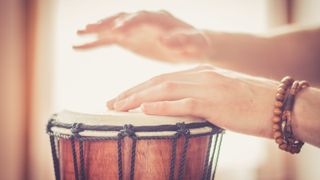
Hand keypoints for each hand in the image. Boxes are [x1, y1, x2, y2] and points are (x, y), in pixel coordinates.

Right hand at [74, 10, 210, 62]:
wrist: (192, 45)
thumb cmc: (196, 43)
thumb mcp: (195, 42)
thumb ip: (182, 40)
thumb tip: (166, 39)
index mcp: (159, 19)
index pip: (141, 18)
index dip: (130, 24)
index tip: (118, 32)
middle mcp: (142, 21)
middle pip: (122, 19)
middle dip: (106, 24)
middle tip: (89, 29)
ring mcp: (133, 30)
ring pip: (111, 28)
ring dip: (96, 31)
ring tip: (78, 34)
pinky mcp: (128, 39)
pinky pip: (108, 40)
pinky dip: (94, 43)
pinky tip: (79, 46)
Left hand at [107, 65, 277, 137]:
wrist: (276, 105)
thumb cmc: (249, 104)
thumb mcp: (220, 96)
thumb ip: (199, 99)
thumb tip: (180, 109)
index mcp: (201, 73)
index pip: (163, 78)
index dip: (140, 87)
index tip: (123, 96)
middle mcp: (200, 76)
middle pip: (157, 81)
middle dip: (131, 91)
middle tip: (111, 102)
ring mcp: (206, 87)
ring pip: (164, 89)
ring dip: (138, 98)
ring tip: (119, 107)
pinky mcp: (214, 102)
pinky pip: (182, 103)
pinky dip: (161, 105)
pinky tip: (144, 109)